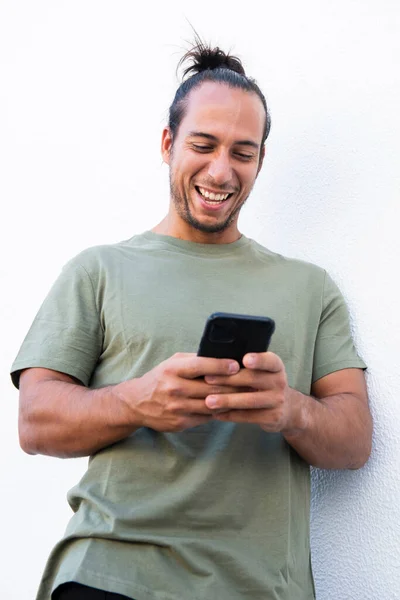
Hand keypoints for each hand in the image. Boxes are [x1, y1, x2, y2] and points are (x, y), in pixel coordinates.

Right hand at [115, 353, 239, 431]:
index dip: (220, 365)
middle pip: (210, 388)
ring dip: (231, 401)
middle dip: (233, 385)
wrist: (137, 403)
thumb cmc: (160, 378)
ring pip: (212, 405)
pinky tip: (231, 407)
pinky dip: (220, 412)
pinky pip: (207, 417)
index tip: (237, 365)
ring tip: (246, 395)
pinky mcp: (181, 423)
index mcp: (173, 370)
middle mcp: (174, 389)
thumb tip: (222, 355)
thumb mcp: (172, 363)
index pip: (200, 366)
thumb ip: (195, 360)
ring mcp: (177, 408)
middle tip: (251, 382)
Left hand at [203, 352, 299, 432]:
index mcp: (276, 367)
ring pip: (249, 400)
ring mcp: (277, 401)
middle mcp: (279, 382)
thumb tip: (216, 362)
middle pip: (253, 379)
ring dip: (227, 401)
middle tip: (208, 379)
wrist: (287, 409)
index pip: (270, 360)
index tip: (245, 359)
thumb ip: (246, 367)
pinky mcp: (273, 417)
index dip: (258, 360)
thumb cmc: (265, 385)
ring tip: (209, 401)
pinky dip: (231, 415)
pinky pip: (248, 416)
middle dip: (228, 379)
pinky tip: (217, 414)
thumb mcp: (263, 372)